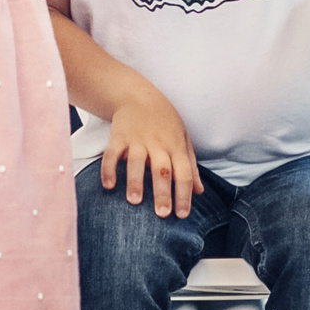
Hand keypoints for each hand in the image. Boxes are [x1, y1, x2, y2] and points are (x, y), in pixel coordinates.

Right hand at [99, 90, 200, 217]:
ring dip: (135, 181)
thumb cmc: (164, 121)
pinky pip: (112, 154)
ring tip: (134, 201)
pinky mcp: (118, 136)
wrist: (137, 95)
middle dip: (162, 192)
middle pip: (162, 170)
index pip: (183, 172)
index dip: (184, 194)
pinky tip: (108, 186)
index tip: (182, 215)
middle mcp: (157, 144)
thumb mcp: (183, 138)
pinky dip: (108, 169)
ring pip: (136, 162)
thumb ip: (190, 165)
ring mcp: (137, 140)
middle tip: (162, 214)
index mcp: (176, 146)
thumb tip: (200, 191)